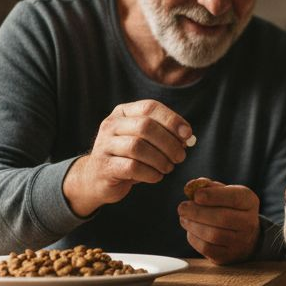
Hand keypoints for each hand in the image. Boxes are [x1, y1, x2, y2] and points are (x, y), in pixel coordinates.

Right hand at [63, 100, 192, 217]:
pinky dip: (150, 173)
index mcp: (123, 112)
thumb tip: (187, 137)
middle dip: (169, 143)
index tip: (188, 134)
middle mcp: (111, 125)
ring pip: (137, 147)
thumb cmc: (128, 157)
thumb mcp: (145, 141)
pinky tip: (156, 176)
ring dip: (160, 159)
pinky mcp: (105, 166)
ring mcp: (105, 145)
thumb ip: (164, 135)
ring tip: (168, 168)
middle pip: (145, 126)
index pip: (149, 107)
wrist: (97, 178)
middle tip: (180, 157)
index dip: (172, 120)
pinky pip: (132, 167)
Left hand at [178, 181, 260, 264]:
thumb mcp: (223, 193)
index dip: (214, 196)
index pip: (234, 198)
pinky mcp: (228, 256)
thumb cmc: (228, 209)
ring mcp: (240, 242)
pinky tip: (191, 230)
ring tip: (184, 218)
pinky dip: (194, 238)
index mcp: (249, 202)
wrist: (242, 236)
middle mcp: (249, 223)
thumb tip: (190, 187)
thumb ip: (207, 187)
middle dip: (198, 212)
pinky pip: (207, 248)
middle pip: (223, 218)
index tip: (196, 195)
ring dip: (194, 225)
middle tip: (182, 207)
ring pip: (214, 235)